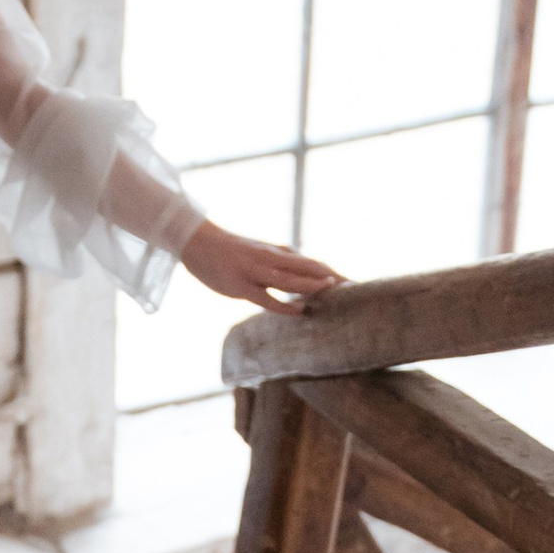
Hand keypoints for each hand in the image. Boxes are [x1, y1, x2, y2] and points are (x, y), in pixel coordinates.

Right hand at [182, 223, 342, 312]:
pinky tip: (300, 311)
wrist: (198, 241)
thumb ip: (281, 260)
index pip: (313, 264)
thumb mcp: (261, 252)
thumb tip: (302, 268)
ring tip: (333, 290)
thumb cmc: (232, 249)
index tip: (355, 286)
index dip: (334, 274)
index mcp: (279, 252)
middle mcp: (272, 259)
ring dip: (311, 285)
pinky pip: (266, 297)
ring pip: (290, 279)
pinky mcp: (241, 285)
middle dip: (332, 279)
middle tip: (355, 289)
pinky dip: (284, 304)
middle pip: (308, 268)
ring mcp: (256, 271)